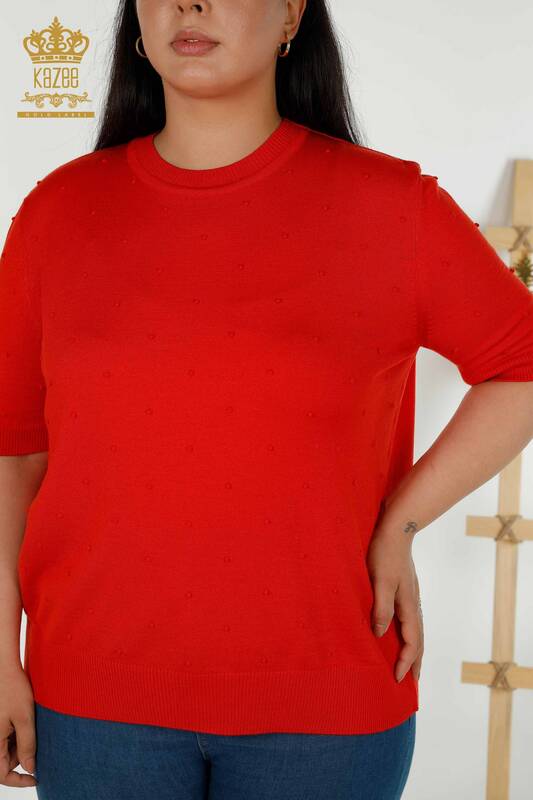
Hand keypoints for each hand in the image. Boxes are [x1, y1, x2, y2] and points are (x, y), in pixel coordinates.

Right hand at [0, 663, 36, 787]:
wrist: (5, 668)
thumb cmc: (13, 689)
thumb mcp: (25, 718)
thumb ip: (27, 745)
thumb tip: (31, 768)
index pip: (1, 775)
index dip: (19, 781)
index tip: (36, 778)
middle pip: (5, 761)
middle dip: (22, 756)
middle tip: (37, 737)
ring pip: (7, 750)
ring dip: (21, 744)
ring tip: (30, 723)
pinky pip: (6, 738)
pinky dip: (17, 734)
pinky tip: (25, 719)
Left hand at [366, 527, 423, 682]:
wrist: (396, 527)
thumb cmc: (385, 553)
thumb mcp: (380, 581)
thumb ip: (381, 608)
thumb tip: (380, 634)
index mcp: (409, 605)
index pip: (412, 642)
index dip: (406, 661)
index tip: (399, 679)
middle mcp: (413, 603)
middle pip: (418, 640)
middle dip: (415, 661)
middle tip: (411, 682)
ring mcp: (410, 595)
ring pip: (414, 629)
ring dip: (412, 648)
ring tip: (408, 662)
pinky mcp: (404, 588)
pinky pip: (408, 618)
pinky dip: (407, 632)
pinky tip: (399, 631)